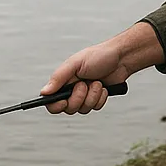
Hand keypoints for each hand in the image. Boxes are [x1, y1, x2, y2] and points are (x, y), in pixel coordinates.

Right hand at [41, 22, 161, 114]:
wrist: (121, 59)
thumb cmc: (98, 56)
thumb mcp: (75, 64)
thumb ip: (58, 78)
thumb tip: (44, 92)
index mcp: (64, 80)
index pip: (51, 100)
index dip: (56, 105)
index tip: (64, 101)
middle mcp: (72, 89)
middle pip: (68, 108)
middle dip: (79, 97)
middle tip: (85, 84)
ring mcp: (85, 95)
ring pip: (83, 109)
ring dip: (92, 96)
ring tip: (97, 82)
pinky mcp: (96, 99)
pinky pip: (95, 108)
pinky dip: (100, 98)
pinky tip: (103, 87)